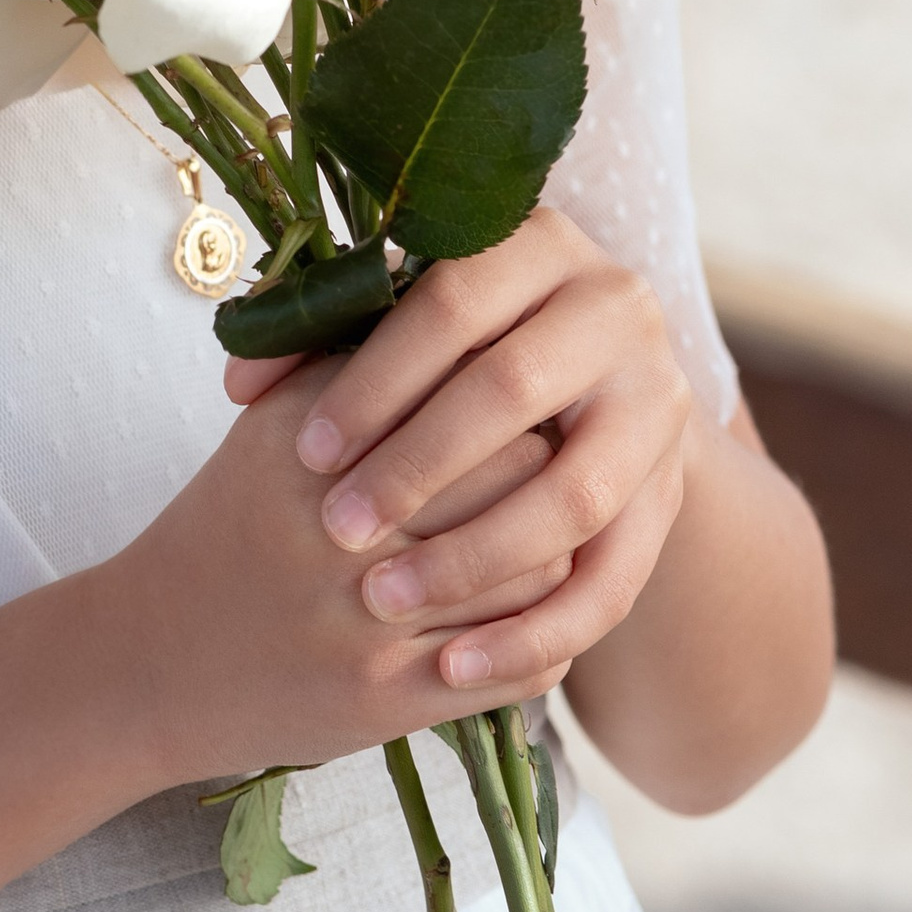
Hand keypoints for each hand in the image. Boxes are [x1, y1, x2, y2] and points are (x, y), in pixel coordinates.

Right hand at [95, 351, 574, 785]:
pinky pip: (508, 666)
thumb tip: (458, 304)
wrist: (146, 656)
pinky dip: (539, 644)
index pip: (472, 395)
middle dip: (547, 474)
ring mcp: (361, 619)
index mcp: (315, 438)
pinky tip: (532, 623)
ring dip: (554, 560)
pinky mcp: (379, 699)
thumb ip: (354, 358)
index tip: (528, 402)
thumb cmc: (231, 524)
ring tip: (556, 545)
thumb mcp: (274, 425)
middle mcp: (339, 524)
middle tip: (561, 471)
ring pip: (530, 576)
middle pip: (514, 477)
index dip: (514, 398)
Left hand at [228, 208, 694, 704]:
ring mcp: (656, 404)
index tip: (306, 450)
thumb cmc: (452, 349)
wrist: (583, 387)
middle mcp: (616, 308)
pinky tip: (455, 669)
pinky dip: (535, 633)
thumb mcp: (399, 322)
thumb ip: (322, 337)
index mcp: (540, 242)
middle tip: (334, 527)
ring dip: (471, 556)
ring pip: (571, 492)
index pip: (453, 301)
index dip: (375, 379)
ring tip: (381, 599)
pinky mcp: (670, 495)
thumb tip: (241, 384)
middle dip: (415, 467)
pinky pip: (613, 581)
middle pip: (513, 390)